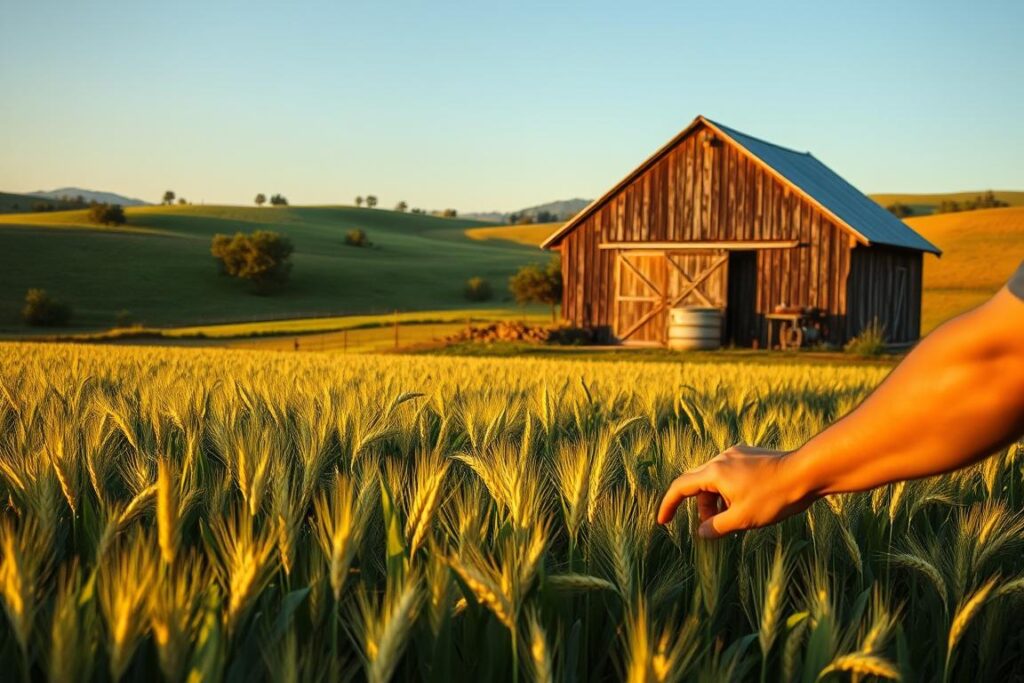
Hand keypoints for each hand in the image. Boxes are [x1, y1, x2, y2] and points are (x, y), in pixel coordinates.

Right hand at [657, 445, 816, 538]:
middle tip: (714, 528)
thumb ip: (716, 527)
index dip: (668, 505)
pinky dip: (730, 490)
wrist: (807, 472)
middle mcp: (721, 458)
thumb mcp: (742, 519)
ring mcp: (737, 454)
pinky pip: (731, 473)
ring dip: (718, 500)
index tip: (663, 521)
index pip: (680, 487)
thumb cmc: (774, 496)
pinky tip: (749, 502)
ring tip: (738, 517)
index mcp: (714, 472)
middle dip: (702, 508)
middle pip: (699, 484)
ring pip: (716, 480)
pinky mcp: (750, 454)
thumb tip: (701, 532)